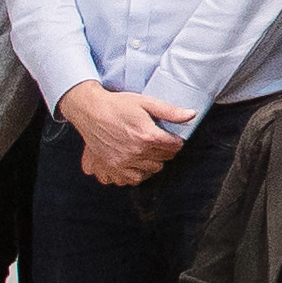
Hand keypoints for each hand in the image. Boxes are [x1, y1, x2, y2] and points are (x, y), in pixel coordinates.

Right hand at [61, 80, 192, 186]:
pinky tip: (134, 162)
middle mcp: (136, 152)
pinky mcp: (112, 168)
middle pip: (164, 159)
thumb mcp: (145, 102)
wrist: (90, 110)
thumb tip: (191, 115)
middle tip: (156, 142)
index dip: (175, 141)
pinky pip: (132, 179)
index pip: (174, 147)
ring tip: (145, 151)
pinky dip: (136, 173)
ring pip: (151, 171)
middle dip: (164, 151)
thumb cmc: (117, 105)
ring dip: (152, 162)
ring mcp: (123, 162)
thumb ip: (170, 111)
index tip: (170, 137)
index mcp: (147, 136)